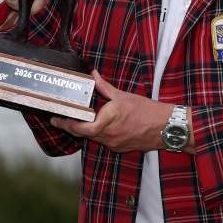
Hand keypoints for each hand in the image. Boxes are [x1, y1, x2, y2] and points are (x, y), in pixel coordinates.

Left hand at [50, 72, 174, 153]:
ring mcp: (114, 144)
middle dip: (72, 127)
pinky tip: (100, 126)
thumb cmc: (147, 111)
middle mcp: (108, 136)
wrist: (165, 127)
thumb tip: (93, 75)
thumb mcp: (123, 96)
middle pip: (83, 134)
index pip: (79, 128)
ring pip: (94, 138)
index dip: (65, 125)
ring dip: (86, 130)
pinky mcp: (120, 148)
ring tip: (79, 120)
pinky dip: (99, 133)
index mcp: (106, 122)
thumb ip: (105, 87)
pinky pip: (104, 141)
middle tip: (61, 119)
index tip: (56, 119)